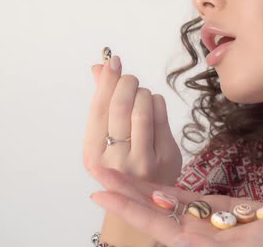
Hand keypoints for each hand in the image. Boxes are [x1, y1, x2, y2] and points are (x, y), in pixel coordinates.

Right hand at [83, 54, 181, 185]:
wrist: (142, 201)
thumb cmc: (119, 163)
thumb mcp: (103, 138)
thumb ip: (101, 103)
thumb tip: (99, 67)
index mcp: (94, 155)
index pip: (100, 109)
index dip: (107, 81)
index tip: (112, 61)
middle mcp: (118, 160)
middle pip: (122, 106)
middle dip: (126, 83)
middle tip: (129, 78)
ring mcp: (145, 160)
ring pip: (144, 108)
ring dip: (142, 92)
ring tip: (140, 95)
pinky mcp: (168, 157)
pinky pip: (162, 115)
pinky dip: (156, 102)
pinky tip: (152, 105)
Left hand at [88, 165, 262, 246]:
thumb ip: (212, 243)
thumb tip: (179, 239)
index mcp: (195, 244)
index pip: (153, 223)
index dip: (126, 206)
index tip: (100, 192)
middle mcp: (192, 233)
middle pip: (151, 209)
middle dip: (123, 190)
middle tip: (97, 169)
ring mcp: (203, 221)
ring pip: (164, 201)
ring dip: (139, 186)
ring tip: (114, 170)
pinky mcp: (216, 211)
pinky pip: (187, 199)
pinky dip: (167, 190)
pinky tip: (149, 185)